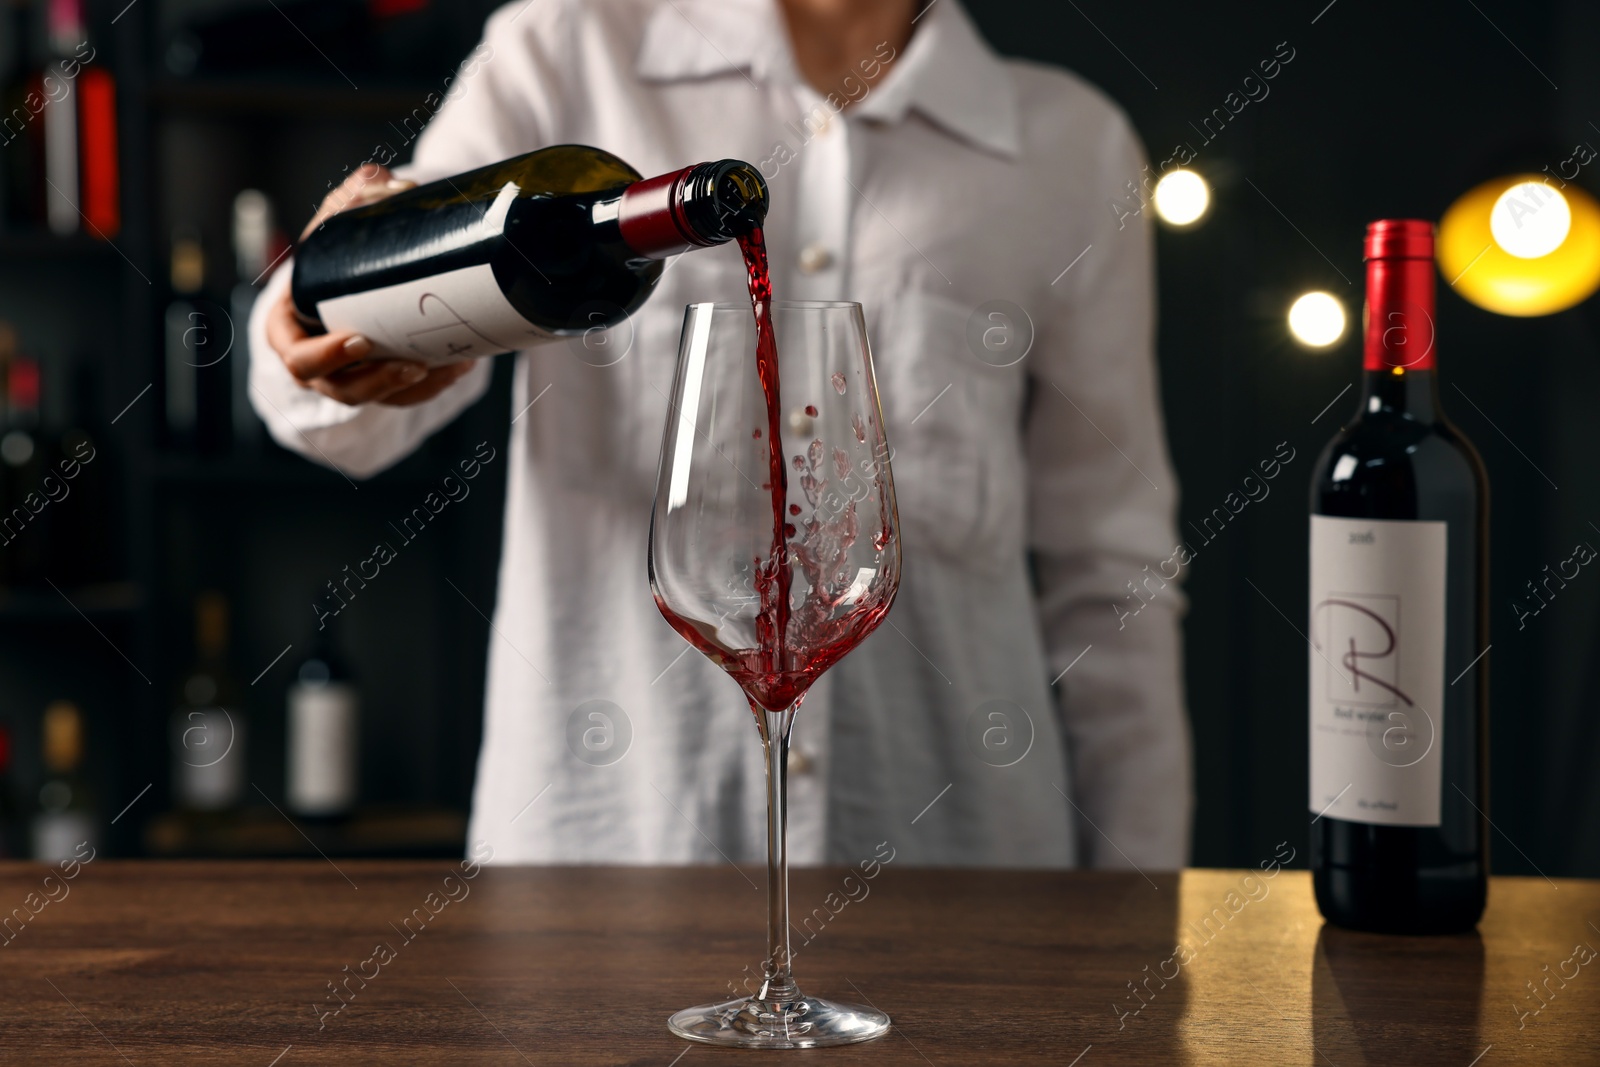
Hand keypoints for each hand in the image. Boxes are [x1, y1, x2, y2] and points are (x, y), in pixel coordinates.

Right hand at [264, 164, 474, 406]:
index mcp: (290, 325)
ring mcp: (350, 375)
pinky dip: (433, 386)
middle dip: (375, 381)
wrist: (358, 267)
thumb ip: (355, 196)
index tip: (361, 341)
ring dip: (410, 388)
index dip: (325, 355)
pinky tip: (460, 366)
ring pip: (376, 398)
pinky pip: (405, 396)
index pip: (296, 354)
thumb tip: (385, 181)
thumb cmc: (336, 248)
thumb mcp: (338, 218)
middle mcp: (318, 361)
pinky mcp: (382, 382)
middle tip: (411, 365)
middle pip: (338, 388)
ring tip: (443, 367)